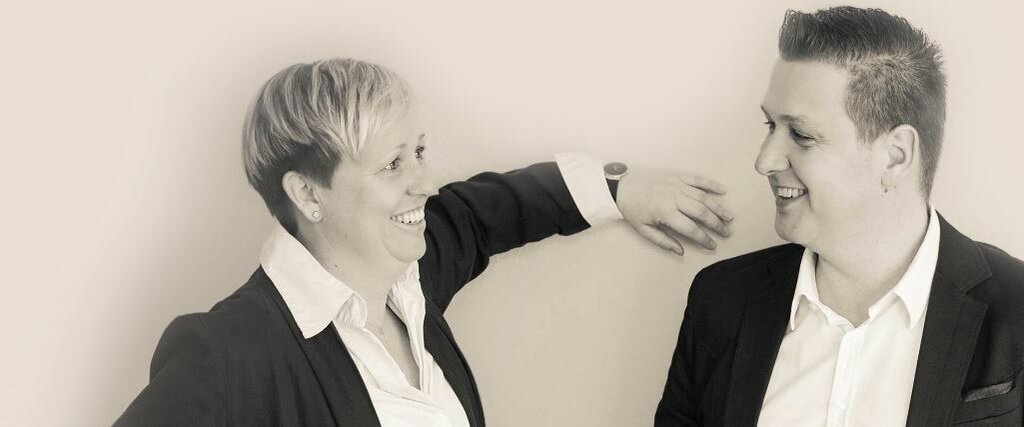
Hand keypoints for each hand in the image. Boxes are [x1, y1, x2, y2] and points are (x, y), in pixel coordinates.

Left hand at [616, 169, 732, 254]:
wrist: (621, 187)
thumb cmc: (632, 209)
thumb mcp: (643, 230)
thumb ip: (663, 241)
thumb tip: (680, 251)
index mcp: (665, 212)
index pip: (691, 229)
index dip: (704, 238)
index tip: (712, 245)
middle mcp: (674, 197)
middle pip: (701, 212)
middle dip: (716, 224)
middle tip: (726, 232)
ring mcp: (676, 185)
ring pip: (703, 197)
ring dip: (718, 207)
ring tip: (729, 217)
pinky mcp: (677, 176)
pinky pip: (697, 179)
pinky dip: (711, 184)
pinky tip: (722, 191)